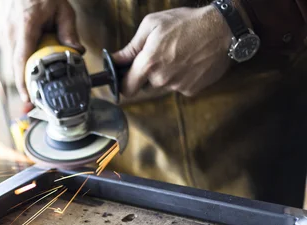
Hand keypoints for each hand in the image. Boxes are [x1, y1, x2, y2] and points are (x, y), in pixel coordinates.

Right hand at [0, 0, 83, 101]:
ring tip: (37, 69)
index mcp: (25, 26)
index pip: (21, 61)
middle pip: (15, 67)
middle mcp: (9, 32)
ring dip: (23, 68)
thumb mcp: (62, 8)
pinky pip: (9, 53)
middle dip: (26, 81)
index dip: (23, 83)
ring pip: (11, 62)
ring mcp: (1, 32)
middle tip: (38, 93)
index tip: (27, 98)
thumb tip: (77, 52)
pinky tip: (30, 55)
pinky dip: (19, 59)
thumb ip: (69, 31)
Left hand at [112, 6, 232, 97]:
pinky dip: (181, 77)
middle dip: (146, 76)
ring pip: (162, 86)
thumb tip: (114, 60)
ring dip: (164, 76)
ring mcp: (177, 86)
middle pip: (144, 86)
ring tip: (177, 56)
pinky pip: (178, 86)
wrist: (222, 29)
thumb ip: (131, 47)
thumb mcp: (152, 25)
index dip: (123, 84)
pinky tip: (189, 62)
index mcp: (148, 63)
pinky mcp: (191, 89)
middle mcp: (161, 79)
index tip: (124, 79)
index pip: (126, 88)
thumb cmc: (186, 22)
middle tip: (158, 57)